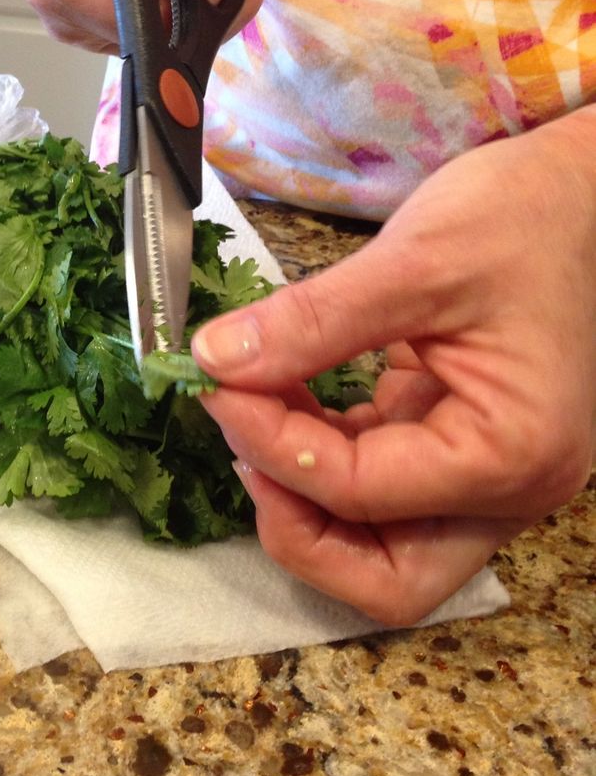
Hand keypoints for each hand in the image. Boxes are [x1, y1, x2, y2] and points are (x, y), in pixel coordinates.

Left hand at [191, 111, 595, 624]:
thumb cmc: (519, 220)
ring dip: (302, 496)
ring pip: (377, 546)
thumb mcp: (412, 261)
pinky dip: (322, 458)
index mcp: (511, 453)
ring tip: (253, 415)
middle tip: (240, 449)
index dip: (273, 446)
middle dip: (298, 530)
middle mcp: (507, 489)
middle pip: (386, 579)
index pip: (360, 494)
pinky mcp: (455, 450)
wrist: (575, 197)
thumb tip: (217, 361)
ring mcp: (484, 477)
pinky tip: (286, 401)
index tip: (218, 386)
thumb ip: (311, 321)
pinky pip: (378, 488)